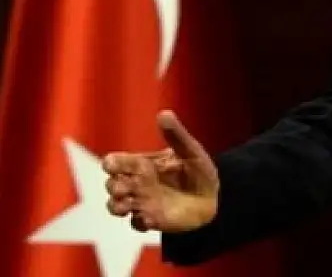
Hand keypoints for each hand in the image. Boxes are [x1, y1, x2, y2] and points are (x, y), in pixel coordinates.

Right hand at [102, 110, 219, 231]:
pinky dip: (139, 221)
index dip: (112, 164)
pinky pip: (136, 223)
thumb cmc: (199, 171)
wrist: (214, 197)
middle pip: (112, 185)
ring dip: (117, 206)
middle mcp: (137, 183)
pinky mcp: (150, 220)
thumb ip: (176, 135)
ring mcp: (142, 202)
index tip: (112, 164)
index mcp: (142, 164)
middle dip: (114, 186)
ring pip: (116, 206)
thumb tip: (164, 113)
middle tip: (125, 187)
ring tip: (127, 206)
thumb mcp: (190, 151)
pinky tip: (150, 219)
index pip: (117, 163)